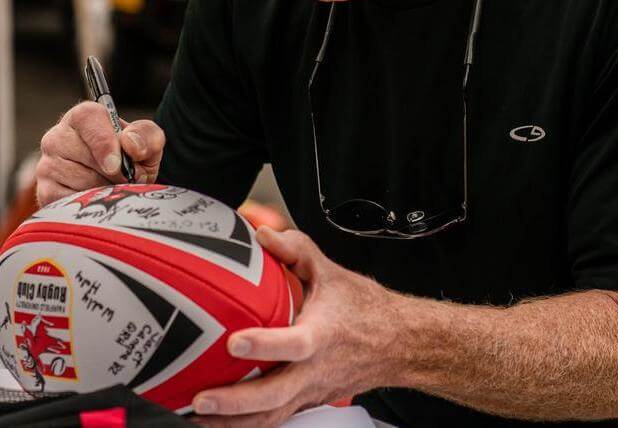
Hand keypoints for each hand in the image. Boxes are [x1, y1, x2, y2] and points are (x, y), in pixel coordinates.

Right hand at [36, 102, 165, 205]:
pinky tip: (99, 198)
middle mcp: (57, 137)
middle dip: (112, 172)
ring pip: (78, 181)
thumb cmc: (133, 157)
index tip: (117, 164)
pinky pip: (68, 202)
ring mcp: (46, 165)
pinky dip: (90, 204)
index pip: (88, 119)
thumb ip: (146, 135)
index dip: (104, 142)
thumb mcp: (149, 142)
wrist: (123, 184)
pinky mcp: (44, 192)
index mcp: (83, 117)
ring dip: (105, 189)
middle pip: (83, 155)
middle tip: (126, 176)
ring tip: (114, 185)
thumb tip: (130, 143)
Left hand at [192, 227, 405, 426]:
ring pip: (269, 419)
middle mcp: (315, 370)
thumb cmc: (364, 309)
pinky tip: (215, 422)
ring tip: (195, 419)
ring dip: (231, 423)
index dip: (265, 345)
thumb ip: (296, 250)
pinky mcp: (305, 404)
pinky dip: (243, 425)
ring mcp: (309, 393)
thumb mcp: (331, 272)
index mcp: (323, 335)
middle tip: (201, 398)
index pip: (293, 343)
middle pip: (274, 397)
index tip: (235, 341)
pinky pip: (273, 421)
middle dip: (235, 402)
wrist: (396, 344)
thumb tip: (262, 235)